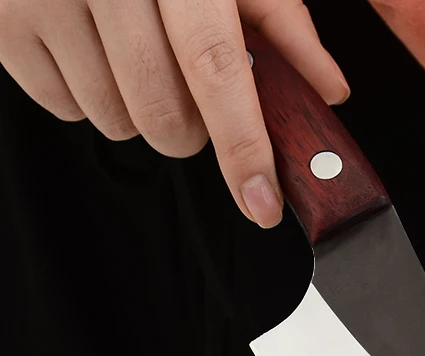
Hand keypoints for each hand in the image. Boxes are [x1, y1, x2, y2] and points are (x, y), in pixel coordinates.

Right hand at [0, 0, 346, 226]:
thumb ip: (281, 20)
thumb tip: (328, 90)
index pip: (217, 68)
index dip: (243, 146)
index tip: (262, 204)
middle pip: (164, 116)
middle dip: (192, 130)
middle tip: (192, 91)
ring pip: (116, 122)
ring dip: (139, 112)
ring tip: (136, 54)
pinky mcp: (2, 19)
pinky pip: (64, 109)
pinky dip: (89, 96)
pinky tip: (93, 48)